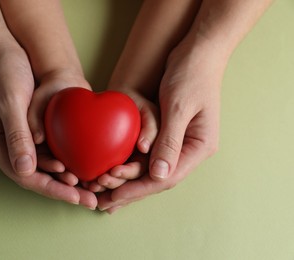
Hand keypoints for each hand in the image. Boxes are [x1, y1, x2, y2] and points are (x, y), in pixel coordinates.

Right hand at [0, 44, 95, 208]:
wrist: (2, 47)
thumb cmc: (4, 70)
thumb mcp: (10, 101)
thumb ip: (17, 135)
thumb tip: (26, 171)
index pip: (25, 175)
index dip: (51, 188)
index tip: (76, 196)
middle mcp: (8, 145)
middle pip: (37, 176)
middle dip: (63, 189)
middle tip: (90, 200)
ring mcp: (20, 137)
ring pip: (44, 167)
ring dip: (66, 178)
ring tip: (90, 189)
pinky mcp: (31, 128)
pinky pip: (49, 151)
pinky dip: (65, 161)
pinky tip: (82, 166)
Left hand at [98, 43, 223, 212]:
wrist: (197, 51)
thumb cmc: (191, 75)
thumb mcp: (178, 107)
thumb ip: (169, 142)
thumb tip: (158, 176)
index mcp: (199, 146)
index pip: (166, 177)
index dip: (138, 189)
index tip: (114, 198)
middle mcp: (190, 149)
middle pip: (157, 179)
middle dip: (130, 191)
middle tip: (103, 204)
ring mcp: (180, 142)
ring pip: (151, 170)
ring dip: (128, 182)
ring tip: (103, 193)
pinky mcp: (168, 134)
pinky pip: (148, 156)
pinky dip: (130, 165)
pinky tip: (114, 172)